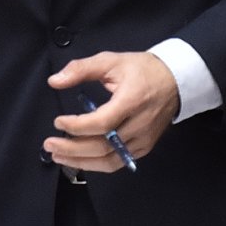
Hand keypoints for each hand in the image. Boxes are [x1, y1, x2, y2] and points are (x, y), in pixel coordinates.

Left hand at [45, 51, 179, 173]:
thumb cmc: (142, 70)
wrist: (176, 81)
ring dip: (81, 162)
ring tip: (59, 156)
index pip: (102, 123)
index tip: (58, 122)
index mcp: (132, 101)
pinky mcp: (144, 147)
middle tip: (49, 144)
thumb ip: (81, 69)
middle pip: (103, 146)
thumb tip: (55, 81)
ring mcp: (143, 139)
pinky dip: (96, 164)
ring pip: (109, 160)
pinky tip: (80, 160)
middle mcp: (139, 124)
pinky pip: (118, 162)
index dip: (77, 126)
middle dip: (72, 149)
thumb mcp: (111, 61)